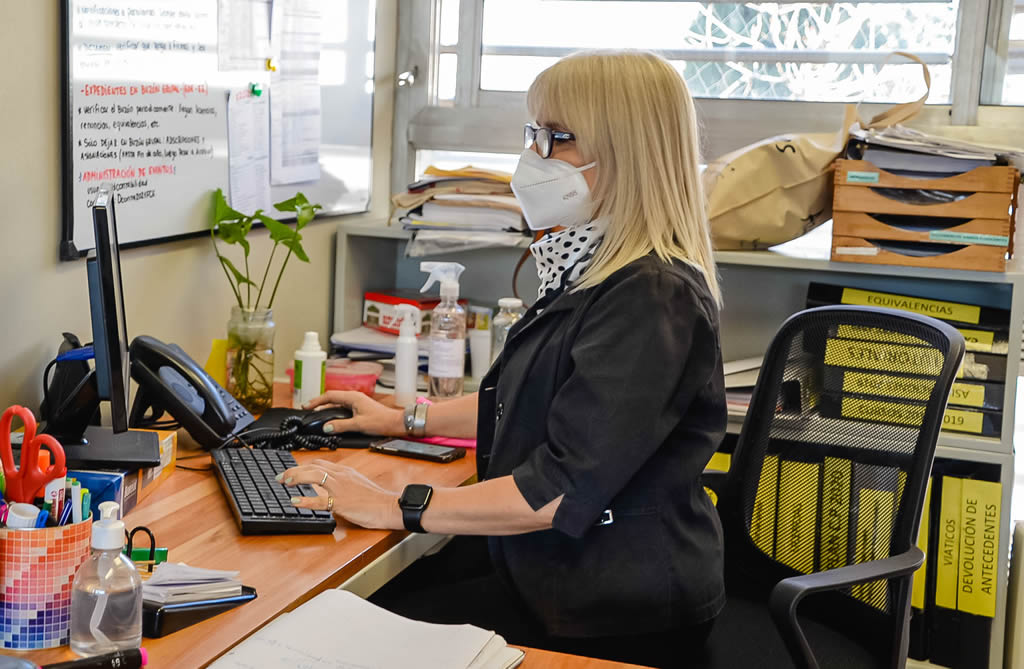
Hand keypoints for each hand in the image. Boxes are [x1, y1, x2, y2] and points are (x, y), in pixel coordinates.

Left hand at [276, 459, 401, 529]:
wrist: (389, 506)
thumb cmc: (376, 499)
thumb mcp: (358, 484)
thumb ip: (343, 483)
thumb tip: (330, 489)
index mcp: (345, 472)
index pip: (320, 463)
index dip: (303, 466)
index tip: (292, 471)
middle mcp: (341, 476)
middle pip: (313, 466)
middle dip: (294, 469)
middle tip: (281, 476)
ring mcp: (341, 488)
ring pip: (314, 476)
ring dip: (296, 477)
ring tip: (284, 481)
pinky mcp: (341, 502)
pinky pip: (320, 500)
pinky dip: (306, 501)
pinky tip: (295, 501)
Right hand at [303, 391, 403, 435]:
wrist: (396, 423)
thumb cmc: (381, 421)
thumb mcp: (359, 425)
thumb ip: (341, 426)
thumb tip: (326, 427)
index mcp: (353, 397)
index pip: (330, 396)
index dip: (317, 400)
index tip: (307, 406)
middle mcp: (354, 398)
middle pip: (332, 398)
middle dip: (319, 403)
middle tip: (308, 409)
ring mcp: (357, 403)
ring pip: (337, 404)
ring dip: (326, 408)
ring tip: (316, 414)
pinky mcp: (359, 409)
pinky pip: (343, 408)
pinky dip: (334, 412)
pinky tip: (330, 419)